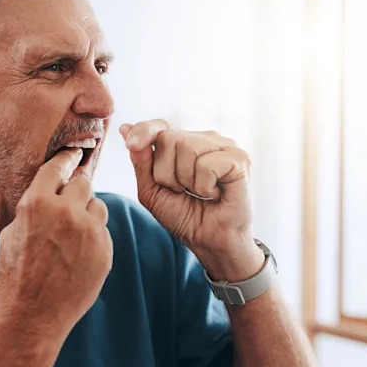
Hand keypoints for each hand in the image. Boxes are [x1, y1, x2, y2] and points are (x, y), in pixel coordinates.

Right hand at [0, 148, 113, 331]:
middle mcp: (66, 212)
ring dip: (88, 213)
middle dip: (76, 188)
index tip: (72, 154)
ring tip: (73, 233)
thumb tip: (50, 194)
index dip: (65, 158)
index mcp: (37, 202)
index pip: (57, 167)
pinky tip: (78, 254)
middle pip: (82, 182)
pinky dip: (94, 238)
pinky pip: (103, 232)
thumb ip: (35, 207)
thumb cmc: (15, 274)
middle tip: (70, 200)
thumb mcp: (13, 231)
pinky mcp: (105, 251)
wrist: (32, 313)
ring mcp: (89, 232)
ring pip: (98, 206)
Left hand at [119, 119, 263, 279]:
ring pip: (187, 147)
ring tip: (200, 193)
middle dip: (166, 172)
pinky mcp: (239, 159)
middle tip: (184, 191)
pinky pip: (206, 164)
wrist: (210, 242)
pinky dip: (204, 186)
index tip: (130, 143)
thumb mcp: (152, 190)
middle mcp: (206, 139)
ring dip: (186, 181)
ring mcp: (225, 147)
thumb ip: (141, 161)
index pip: (160, 125)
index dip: (144, 131)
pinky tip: (215, 194)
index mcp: (185, 143)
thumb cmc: (185, 216)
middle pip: (169, 138)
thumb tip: (126, 129)